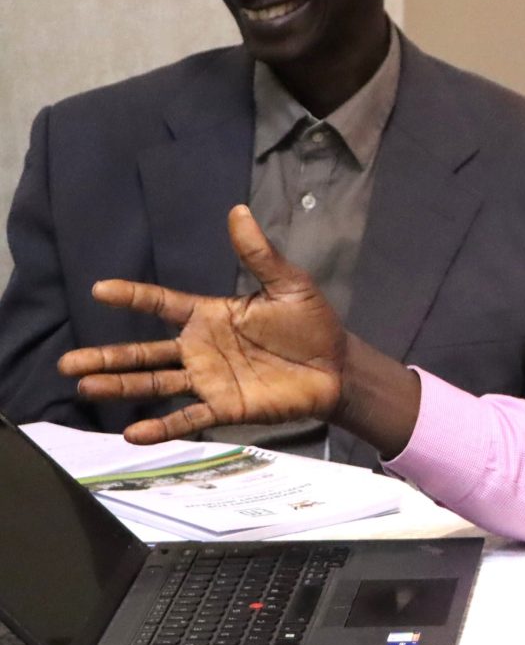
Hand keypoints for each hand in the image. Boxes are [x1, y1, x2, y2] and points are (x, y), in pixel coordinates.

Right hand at [60, 206, 345, 444]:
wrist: (337, 366)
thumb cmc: (311, 324)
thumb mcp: (287, 284)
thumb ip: (258, 254)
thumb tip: (237, 211)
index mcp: (210, 315)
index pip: (162, 304)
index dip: (133, 297)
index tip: (99, 289)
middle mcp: (200, 348)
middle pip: (145, 352)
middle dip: (107, 357)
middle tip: (66, 362)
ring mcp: (209, 379)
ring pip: (156, 383)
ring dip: (121, 386)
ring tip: (85, 386)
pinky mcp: (225, 406)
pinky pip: (188, 418)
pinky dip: (161, 427)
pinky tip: (131, 433)